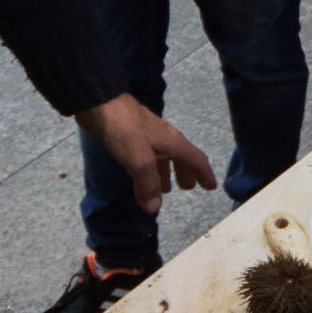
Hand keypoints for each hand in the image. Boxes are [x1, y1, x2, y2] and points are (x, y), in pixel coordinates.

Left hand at [80, 94, 216, 211]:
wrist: (100, 104)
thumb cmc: (125, 129)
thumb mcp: (139, 159)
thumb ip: (147, 183)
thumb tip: (154, 209)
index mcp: (173, 142)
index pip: (196, 160)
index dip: (205, 174)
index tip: (211, 188)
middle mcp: (164, 139)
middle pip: (182, 158)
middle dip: (186, 174)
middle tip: (187, 189)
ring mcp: (148, 138)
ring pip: (163, 158)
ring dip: (167, 173)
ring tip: (165, 189)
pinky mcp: (132, 138)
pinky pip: (147, 159)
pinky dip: (150, 171)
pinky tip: (141, 177)